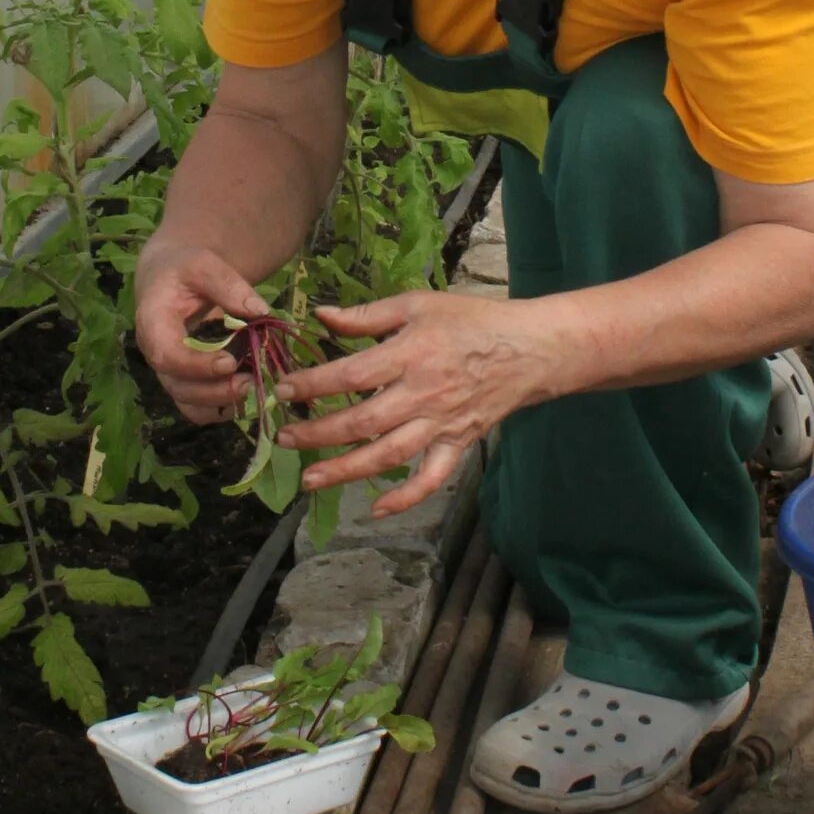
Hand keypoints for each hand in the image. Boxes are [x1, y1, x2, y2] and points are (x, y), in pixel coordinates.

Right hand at [133, 243, 270, 424]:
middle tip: (250, 383)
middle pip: (177, 386)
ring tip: (252, 389)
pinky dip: (220, 408)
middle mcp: (155, 354)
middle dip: (214, 391)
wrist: (170, 278)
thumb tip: (260, 312)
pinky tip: (245, 396)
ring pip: (187, 403)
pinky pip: (196, 408)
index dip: (196, 365)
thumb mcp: (203, 265)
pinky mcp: (183, 380)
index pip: (166, 355)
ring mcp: (168, 371)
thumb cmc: (184, 269)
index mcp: (152, 324)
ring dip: (219, 403)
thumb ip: (228, 285)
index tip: (230, 363)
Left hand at [275, 290, 551, 515]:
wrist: (529, 349)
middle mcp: (423, 394)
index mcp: (411, 354)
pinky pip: (431, 479)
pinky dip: (406, 497)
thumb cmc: (472, 320)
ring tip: (310, 480)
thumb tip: (322, 316)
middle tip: (285, 439)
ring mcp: (441, 424)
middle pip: (362, 423)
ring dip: (346, 471)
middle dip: (318, 434)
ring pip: (388, 455)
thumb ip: (369, 314)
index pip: (351, 376)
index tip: (284, 391)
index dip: (314, 385)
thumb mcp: (419, 304)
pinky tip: (377, 510)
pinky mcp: (458, 444)